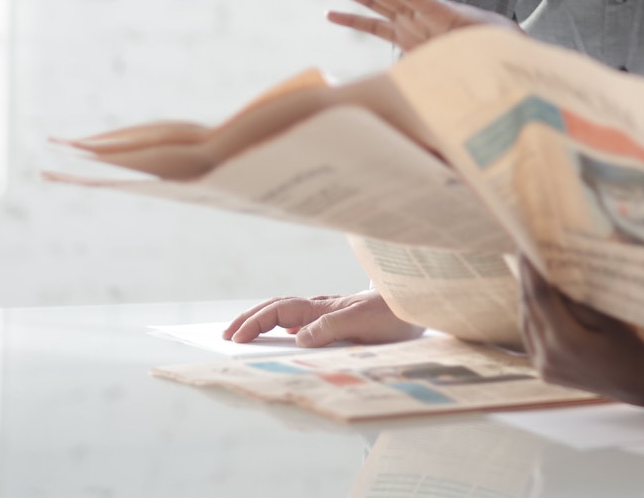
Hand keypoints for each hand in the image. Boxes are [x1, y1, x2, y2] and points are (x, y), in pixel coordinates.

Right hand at [222, 290, 424, 346]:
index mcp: (322, 308)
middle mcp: (321, 308)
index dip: (255, 323)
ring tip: (243, 333)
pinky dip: (283, 325)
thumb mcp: (363, 322)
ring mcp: (328, 312)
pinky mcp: (337, 318)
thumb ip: (331, 327)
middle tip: (226, 334)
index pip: (279, 312)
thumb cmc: (393, 314)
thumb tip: (298, 339)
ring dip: (263, 320)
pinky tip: (281, 336)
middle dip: (249, 318)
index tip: (236, 338)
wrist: (417, 304)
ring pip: (286, 311)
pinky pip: (302, 319)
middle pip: (276, 308)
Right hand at [319, 0, 514, 50]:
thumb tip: (470, 64)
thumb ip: (477, 50)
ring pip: (374, 2)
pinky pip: (375, 27)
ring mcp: (412, 23)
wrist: (503, 56)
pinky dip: (354, 20)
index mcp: (442, 12)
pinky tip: (331, 14)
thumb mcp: (491, 46)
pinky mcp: (407, 39)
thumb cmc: (499, 49)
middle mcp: (422, 13)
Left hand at [517, 258, 643, 405]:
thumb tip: (555, 272)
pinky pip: (530, 336)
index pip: (540, 296)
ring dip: (527, 294)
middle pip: (529, 307)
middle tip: (527, 248)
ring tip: (531, 267)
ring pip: (526, 321)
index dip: (531, 268)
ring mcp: (543, 366)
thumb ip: (578, 299)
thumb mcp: (609, 318)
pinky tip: (537, 297)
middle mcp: (548, 356)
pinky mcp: (544, 371)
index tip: (526, 243)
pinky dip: (532, 314)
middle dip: (526, 276)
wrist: (639, 385)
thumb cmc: (630, 348)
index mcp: (566, 342)